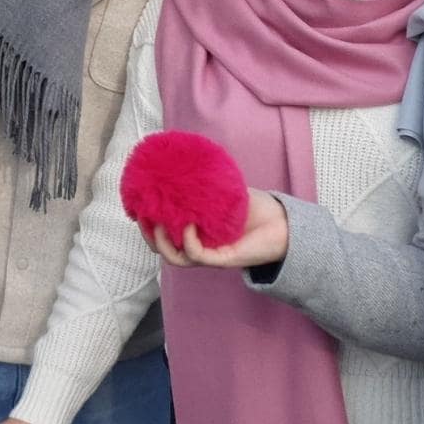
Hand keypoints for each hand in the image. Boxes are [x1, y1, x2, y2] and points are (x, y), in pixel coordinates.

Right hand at [146, 187, 289, 268]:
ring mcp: (211, 255)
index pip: (168, 236)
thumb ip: (209, 184)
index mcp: (200, 234)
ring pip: (177, 258)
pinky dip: (189, 241)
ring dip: (164, 243)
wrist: (283, 224)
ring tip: (159, 225)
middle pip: (166, 250)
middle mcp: (202, 247)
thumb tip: (189, 163)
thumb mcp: (227, 192)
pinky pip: (198, 256)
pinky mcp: (222, 259)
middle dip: (149, 236)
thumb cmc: (257, 208)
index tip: (140, 208)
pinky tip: (190, 225)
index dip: (150, 226)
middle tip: (141, 217)